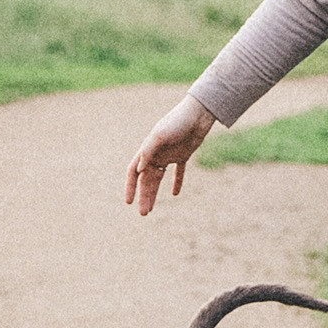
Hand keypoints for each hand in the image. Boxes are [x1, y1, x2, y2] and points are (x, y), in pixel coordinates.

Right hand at [124, 94, 216, 213]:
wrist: (199, 113)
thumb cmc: (178, 121)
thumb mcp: (160, 135)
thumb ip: (148, 151)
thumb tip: (138, 170)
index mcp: (147, 150)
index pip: (133, 172)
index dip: (130, 187)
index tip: (129, 202)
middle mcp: (155, 154)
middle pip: (146, 179)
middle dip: (144, 196)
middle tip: (144, 213)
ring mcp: (169, 155)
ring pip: (159, 178)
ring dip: (155, 193)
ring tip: (152, 209)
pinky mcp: (183, 154)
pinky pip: (178, 172)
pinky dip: (177, 182)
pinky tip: (175, 194)